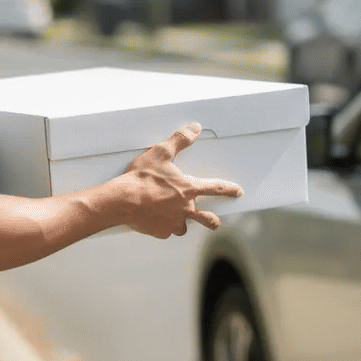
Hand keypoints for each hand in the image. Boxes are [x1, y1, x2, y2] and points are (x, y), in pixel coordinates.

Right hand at [119, 124, 242, 238]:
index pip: (215, 188)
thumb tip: (195, 129)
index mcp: (188, 189)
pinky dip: (163, 226)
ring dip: (183, 223)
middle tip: (214, 221)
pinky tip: (156, 221)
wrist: (123, 200)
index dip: (229, 189)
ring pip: (184, 227)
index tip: (237, 192)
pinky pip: (166, 231)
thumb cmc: (142, 178)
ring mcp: (173, 222)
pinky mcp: (160, 232)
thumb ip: (179, 140)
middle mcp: (185, 209)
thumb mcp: (161, 153)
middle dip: (212, 220)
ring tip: (176, 219)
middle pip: (207, 219)